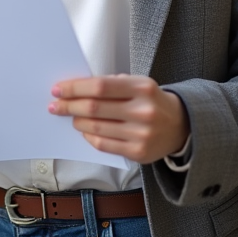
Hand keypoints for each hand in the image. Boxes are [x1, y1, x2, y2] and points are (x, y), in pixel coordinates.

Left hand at [49, 75, 189, 163]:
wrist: (181, 126)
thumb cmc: (152, 101)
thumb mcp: (139, 83)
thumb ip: (112, 84)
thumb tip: (77, 88)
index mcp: (142, 88)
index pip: (100, 86)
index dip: (75, 88)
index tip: (58, 89)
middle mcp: (143, 111)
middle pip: (94, 108)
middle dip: (69, 106)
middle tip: (56, 105)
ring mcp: (141, 134)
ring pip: (96, 128)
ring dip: (77, 121)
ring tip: (71, 117)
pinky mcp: (139, 153)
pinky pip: (104, 145)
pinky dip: (89, 136)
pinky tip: (84, 130)